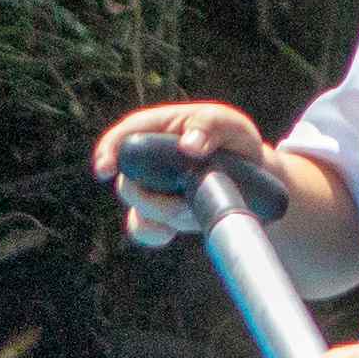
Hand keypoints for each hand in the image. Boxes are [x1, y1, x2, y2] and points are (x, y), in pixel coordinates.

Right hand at [89, 101, 281, 247]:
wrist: (253, 176)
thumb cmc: (234, 141)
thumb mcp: (229, 124)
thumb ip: (210, 126)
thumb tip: (188, 145)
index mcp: (159, 127)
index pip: (124, 135)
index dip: (109, 150)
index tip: (105, 170)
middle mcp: (149, 159)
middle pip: (128, 180)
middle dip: (152, 195)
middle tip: (186, 196)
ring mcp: (152, 188)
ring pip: (138, 208)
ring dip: (163, 213)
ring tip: (193, 207)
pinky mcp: (160, 213)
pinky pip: (144, 229)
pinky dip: (154, 233)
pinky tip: (169, 232)